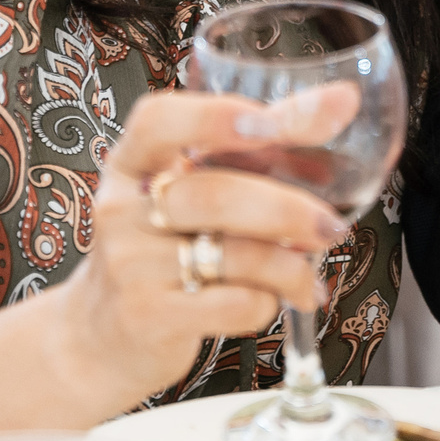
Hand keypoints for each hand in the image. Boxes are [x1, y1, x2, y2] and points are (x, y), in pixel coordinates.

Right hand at [0, 90, 349, 433]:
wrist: (96, 338)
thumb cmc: (163, 250)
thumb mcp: (191, 192)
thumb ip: (261, 148)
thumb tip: (343, 102)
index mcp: (133, 162)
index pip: (158, 121)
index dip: (213, 117)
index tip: (266, 122)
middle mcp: (123, 207)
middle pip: (214, 195)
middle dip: (286, 209)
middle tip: (332, 227)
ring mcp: (129, 263)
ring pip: (232, 255)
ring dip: (289, 267)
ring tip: (310, 278)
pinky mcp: (147, 315)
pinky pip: (232, 304)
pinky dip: (266, 304)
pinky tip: (272, 303)